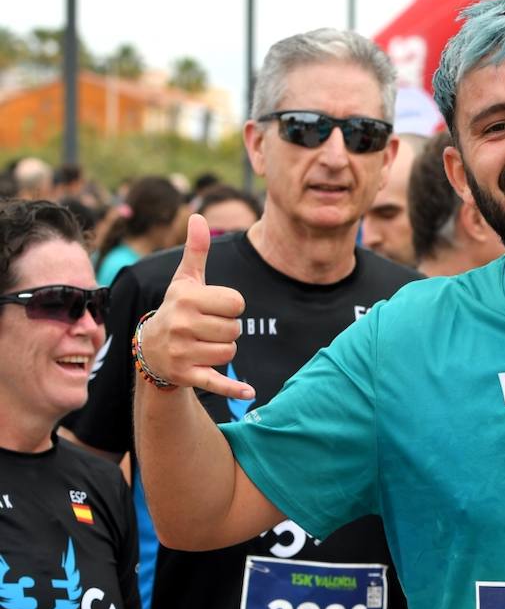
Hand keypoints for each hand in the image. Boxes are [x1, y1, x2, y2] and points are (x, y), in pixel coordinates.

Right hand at [139, 215, 253, 398]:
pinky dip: (233, 388)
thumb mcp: (184, 281)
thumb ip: (196, 251)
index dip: (231, 307)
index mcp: (186, 298)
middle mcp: (181, 324)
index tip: (215, 308)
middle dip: (228, 330)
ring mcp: (182, 351)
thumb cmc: (177, 309)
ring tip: (204, 344)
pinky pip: (217, 381)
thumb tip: (199, 216)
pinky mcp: (187, 375)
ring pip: (230, 352)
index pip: (236, 303)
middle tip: (209, 329)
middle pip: (235, 330)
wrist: (150, 348)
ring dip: (224, 350)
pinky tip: (250, 392)